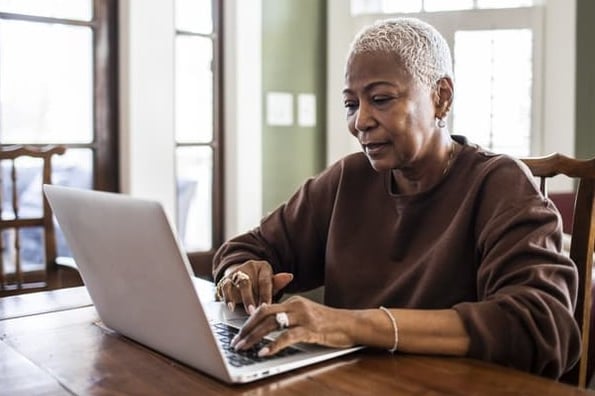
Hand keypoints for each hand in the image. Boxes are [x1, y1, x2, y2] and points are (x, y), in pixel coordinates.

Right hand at [215, 260, 292, 313]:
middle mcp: (248, 268)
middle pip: (247, 282)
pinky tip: (230, 307)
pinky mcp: (226, 280)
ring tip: (241, 310)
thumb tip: (289, 276)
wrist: (243, 275)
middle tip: (253, 311)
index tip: (266, 307)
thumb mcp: (270, 282)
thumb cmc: (260, 282)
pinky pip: (225, 287)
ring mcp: (236, 273)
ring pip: (235, 284)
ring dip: (239, 298)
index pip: (264, 281)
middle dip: (250, 298)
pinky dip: (227, 298)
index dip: (265, 295)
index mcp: (263, 267)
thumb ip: (277, 282)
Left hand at [231, 296, 355, 355]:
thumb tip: (269, 326)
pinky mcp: (311, 330)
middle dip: (247, 328)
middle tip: (236, 341)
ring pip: (272, 324)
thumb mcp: (307, 316)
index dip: (249, 320)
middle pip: (264, 314)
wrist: (352, 324)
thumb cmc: (330, 323)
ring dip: (254, 337)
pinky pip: (287, 337)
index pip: (265, 308)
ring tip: (244, 347)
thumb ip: (290, 318)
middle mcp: (296, 306)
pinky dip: (273, 345)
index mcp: (294, 302)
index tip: (239, 333)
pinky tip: (265, 352)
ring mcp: (304, 317)